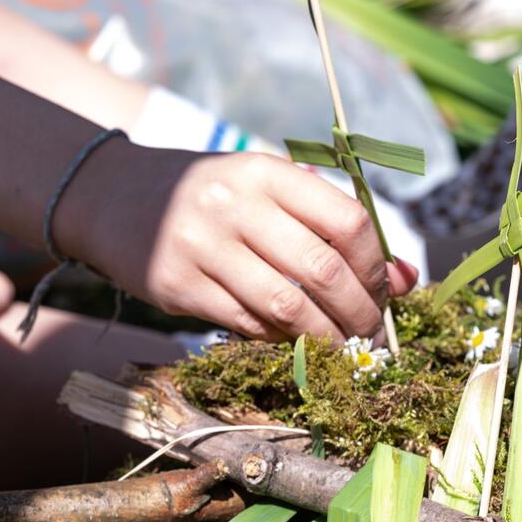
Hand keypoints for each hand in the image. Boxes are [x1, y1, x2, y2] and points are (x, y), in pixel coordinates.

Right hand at [63, 146, 417, 343]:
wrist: (112, 196)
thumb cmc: (213, 196)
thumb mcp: (269, 192)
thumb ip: (332, 230)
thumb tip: (408, 279)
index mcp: (268, 172)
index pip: (347, 221)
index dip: (375, 265)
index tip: (382, 290)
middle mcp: (236, 204)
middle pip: (322, 270)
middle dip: (359, 313)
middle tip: (371, 334)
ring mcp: (202, 245)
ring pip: (286, 307)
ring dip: (325, 338)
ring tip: (342, 349)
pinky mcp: (176, 285)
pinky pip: (246, 324)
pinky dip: (279, 339)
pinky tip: (292, 340)